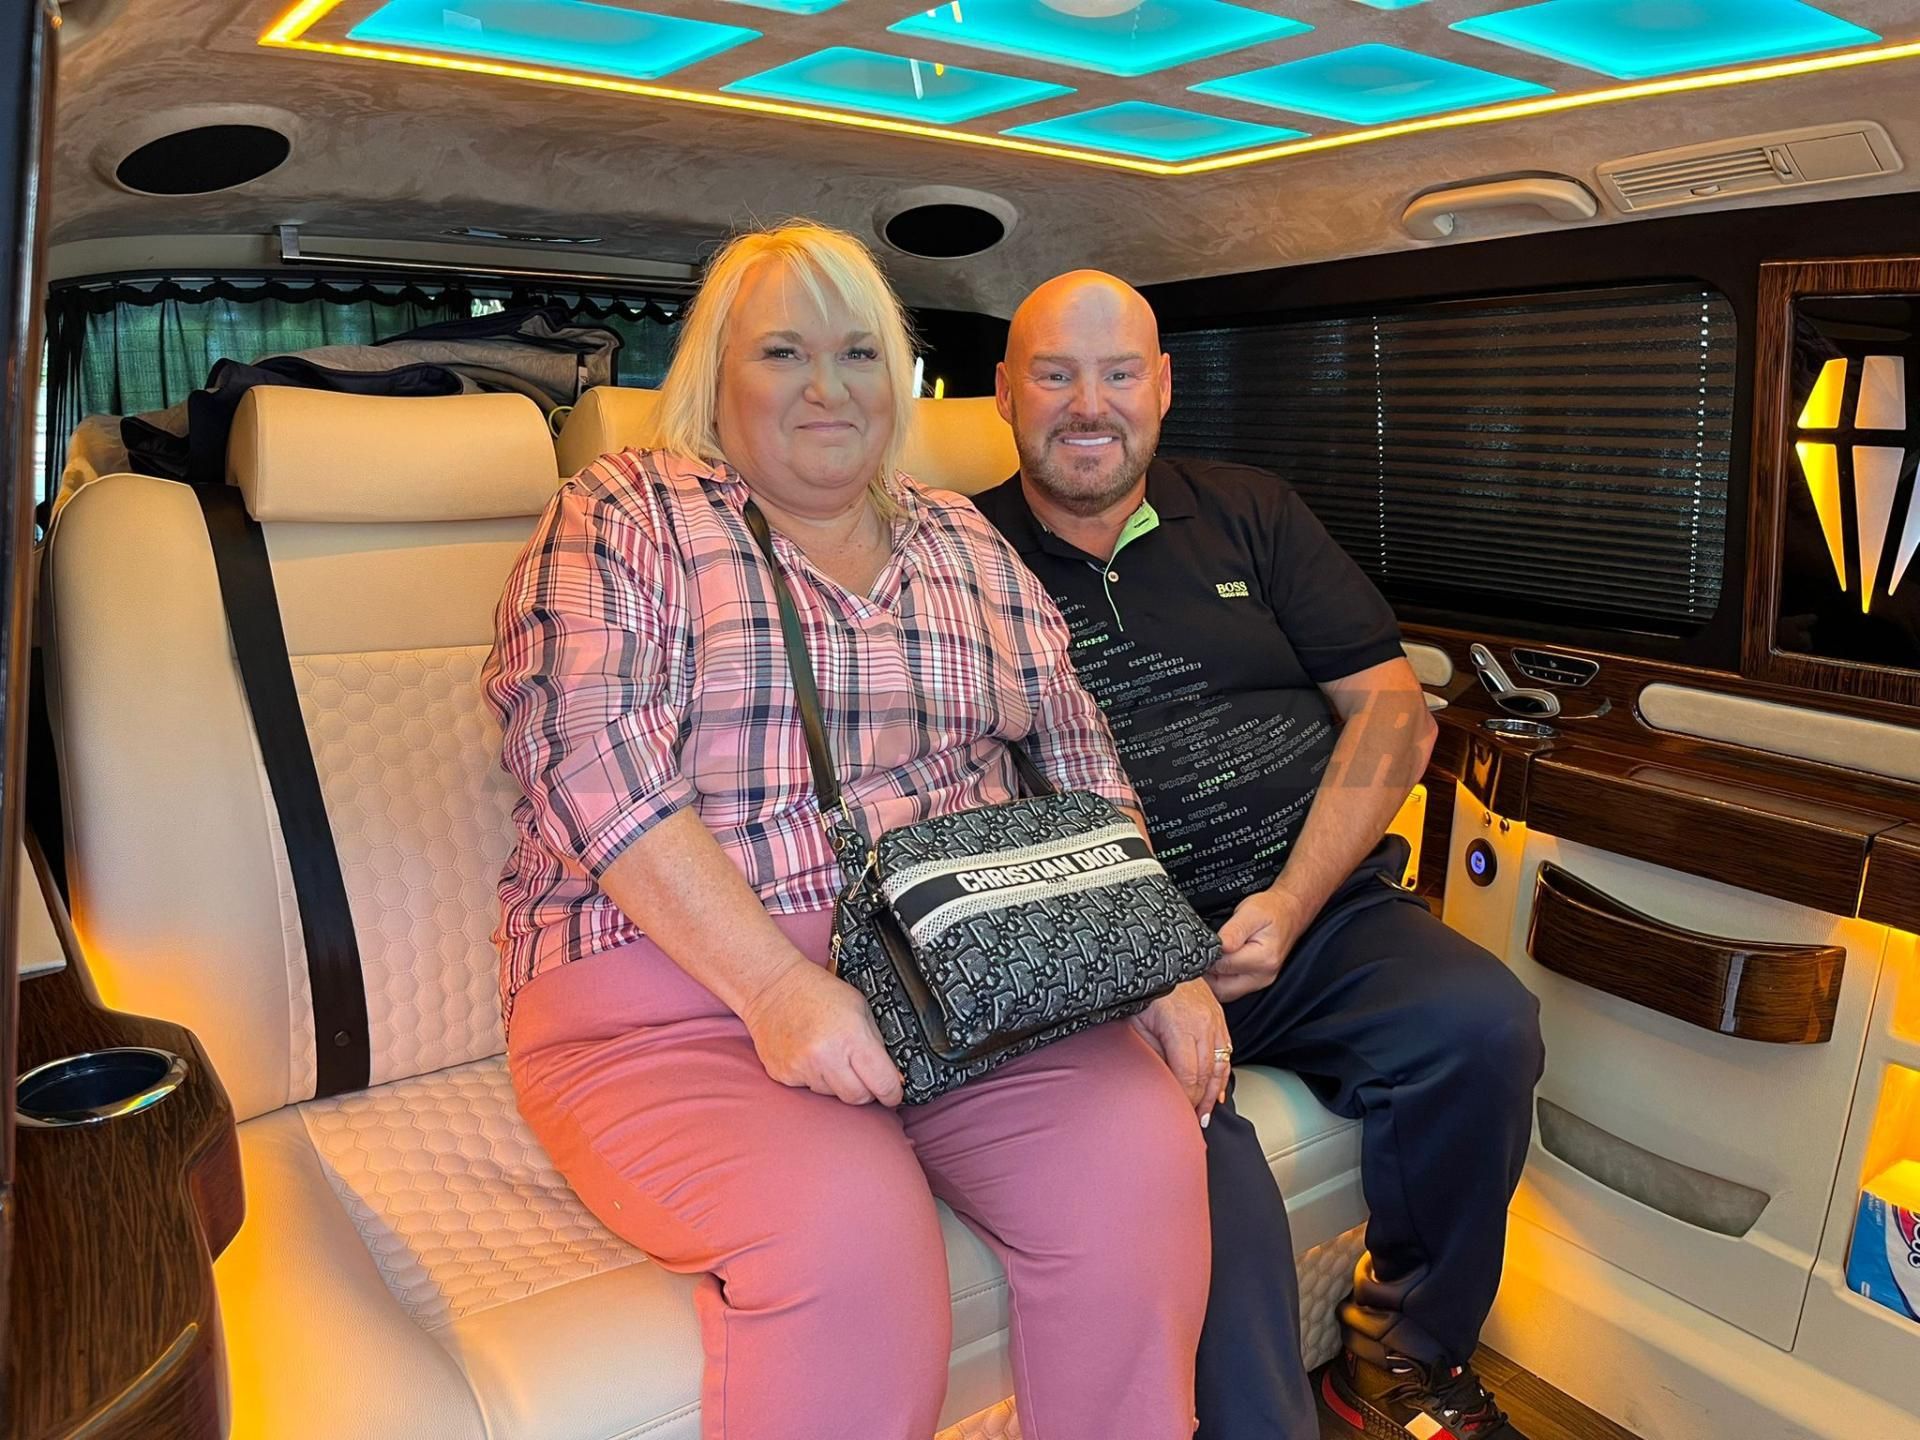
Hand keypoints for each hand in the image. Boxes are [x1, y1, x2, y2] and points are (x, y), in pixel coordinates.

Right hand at [739, 960, 903, 1106]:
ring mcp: (801, 1067)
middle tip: (863, 1074)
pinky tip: (810, 1055)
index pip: (882, 1082)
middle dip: (866, 1090)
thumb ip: (878, 1043)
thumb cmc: (816, 991)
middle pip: (858, 1098)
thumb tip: (892, 1076)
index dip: (892, 1092)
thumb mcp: (860, 1007)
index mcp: (850, 1036)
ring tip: (829, 1053)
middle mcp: (825, 1055)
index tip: (893, 1093)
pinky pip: (808, 1090)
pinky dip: (814, 1078)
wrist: (772, 986)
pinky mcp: (783, 1074)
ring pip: (832, 1095)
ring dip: (837, 1082)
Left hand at [1131, 978, 1232, 1126]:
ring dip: (1214, 1093)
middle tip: (1194, 1123)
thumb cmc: (1144, 991)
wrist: (1162, 960)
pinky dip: (1223, 1074)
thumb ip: (1151, 1053)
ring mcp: (1215, 1021)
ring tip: (1207, 1114)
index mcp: (1180, 1028)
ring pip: (1220, 1065)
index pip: (1188, 1076)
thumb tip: (1161, 1081)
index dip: (1185, 1099)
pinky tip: (1218, 1091)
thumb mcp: (1137, 1024)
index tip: (1179, 1115)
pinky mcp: (1219, 1017)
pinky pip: (1227, 1051)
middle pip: (1206, 1074)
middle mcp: (1203, 1025)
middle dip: (1200, 1102)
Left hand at [1209, 886, 1310, 1003]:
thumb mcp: (1251, 912)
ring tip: (1211, 956)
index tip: (1202, 944)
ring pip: (1225, 992)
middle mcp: (1263, 976)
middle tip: (1202, 953)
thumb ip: (1233, 931)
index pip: (1222, 966)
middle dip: (1206, 973)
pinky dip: (1220, 979)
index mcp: (1263, 959)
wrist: (1289, 912)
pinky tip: (1219, 963)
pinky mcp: (1256, 982)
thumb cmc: (1272, 910)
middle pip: (1221, 988)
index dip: (1207, 956)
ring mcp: (1260, 981)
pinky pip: (1231, 989)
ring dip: (1212, 979)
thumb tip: (1216, 947)